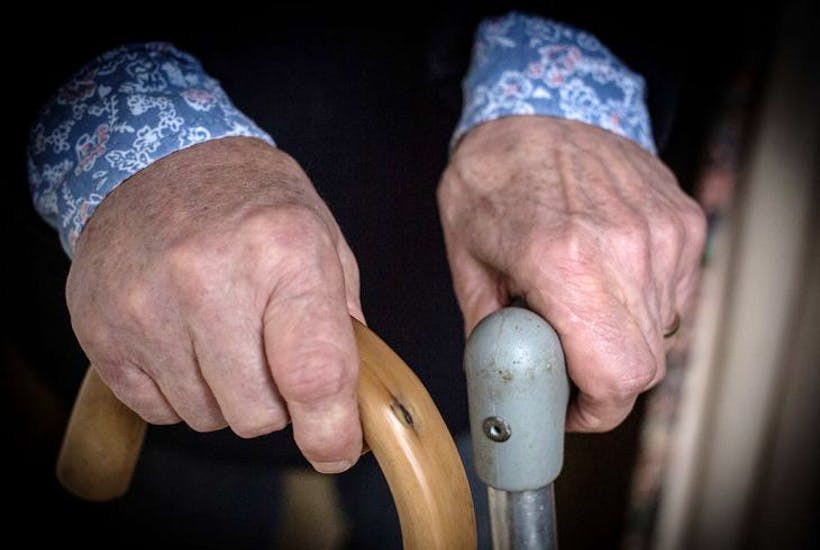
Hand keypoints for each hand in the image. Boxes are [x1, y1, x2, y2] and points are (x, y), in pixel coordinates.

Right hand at [67, 137, 362, 472]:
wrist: (159, 162)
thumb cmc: (255, 205)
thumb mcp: (323, 242)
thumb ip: (345, 326)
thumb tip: (352, 409)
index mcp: (284, 251)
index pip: (314, 374)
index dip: (331, 431)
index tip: (336, 449)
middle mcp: (210, 278)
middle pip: (257, 415)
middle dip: (276, 403)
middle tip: (271, 354)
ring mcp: (147, 306)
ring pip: (207, 418)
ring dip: (227, 395)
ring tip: (224, 334)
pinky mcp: (101, 328)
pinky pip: (158, 410)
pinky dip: (181, 389)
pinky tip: (184, 338)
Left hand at [438, 117, 705, 431]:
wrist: (537, 110)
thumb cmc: (491, 181)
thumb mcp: (467, 260)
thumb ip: (488, 329)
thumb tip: (499, 379)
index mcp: (565, 264)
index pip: (616, 376)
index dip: (595, 410)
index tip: (570, 408)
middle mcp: (626, 250)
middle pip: (644, 365)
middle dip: (605, 381)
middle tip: (569, 366)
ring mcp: (662, 233)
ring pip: (662, 330)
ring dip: (623, 339)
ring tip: (581, 308)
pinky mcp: (683, 220)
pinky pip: (674, 292)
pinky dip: (643, 302)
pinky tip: (606, 278)